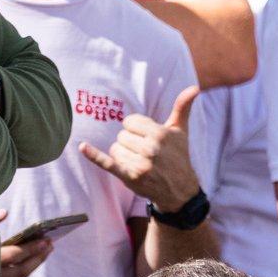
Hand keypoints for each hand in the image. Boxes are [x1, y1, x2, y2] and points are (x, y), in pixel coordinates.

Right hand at [0, 209, 51, 276]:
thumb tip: (5, 213)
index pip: (12, 256)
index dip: (31, 249)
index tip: (46, 240)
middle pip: (19, 271)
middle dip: (38, 257)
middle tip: (51, 245)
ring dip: (34, 265)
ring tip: (46, 251)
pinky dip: (23, 271)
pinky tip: (32, 260)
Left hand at [81, 86, 201, 210]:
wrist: (179, 189)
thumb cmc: (178, 156)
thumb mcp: (181, 131)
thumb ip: (183, 108)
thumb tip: (195, 87)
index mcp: (161, 133)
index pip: (130, 121)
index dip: (136, 129)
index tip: (146, 137)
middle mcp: (151, 147)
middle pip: (121, 136)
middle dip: (130, 143)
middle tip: (145, 153)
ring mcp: (140, 163)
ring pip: (115, 149)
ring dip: (123, 155)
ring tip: (139, 162)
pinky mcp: (130, 177)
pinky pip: (108, 163)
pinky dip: (94, 155)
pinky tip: (83, 147)